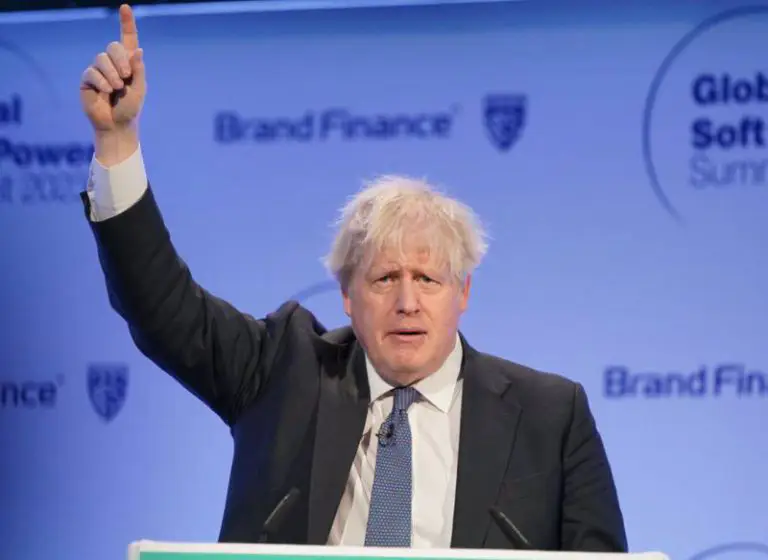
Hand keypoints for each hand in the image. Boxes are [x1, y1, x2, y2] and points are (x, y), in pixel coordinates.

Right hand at [80, 4, 145, 132]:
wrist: (117, 125)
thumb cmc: (130, 108)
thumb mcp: (139, 89)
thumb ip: (138, 70)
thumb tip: (138, 50)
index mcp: (130, 63)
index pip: (128, 39)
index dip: (126, 23)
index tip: (125, 7)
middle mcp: (113, 63)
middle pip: (113, 46)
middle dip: (121, 60)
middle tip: (127, 77)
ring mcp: (99, 70)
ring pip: (101, 58)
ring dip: (112, 74)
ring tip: (116, 89)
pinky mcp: (88, 79)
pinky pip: (92, 72)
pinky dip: (101, 82)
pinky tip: (106, 92)